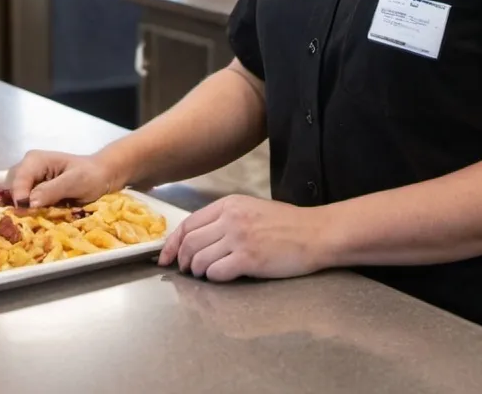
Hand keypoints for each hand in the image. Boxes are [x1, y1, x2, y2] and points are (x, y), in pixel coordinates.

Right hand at [0, 149, 119, 208]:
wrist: (100, 176)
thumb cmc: (90, 176)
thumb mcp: (75, 181)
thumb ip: (52, 190)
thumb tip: (28, 203)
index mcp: (35, 160)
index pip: (17, 181)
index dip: (19, 198)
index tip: (27, 213)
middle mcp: (25, 168)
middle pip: (8, 189)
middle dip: (15, 205)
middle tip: (28, 219)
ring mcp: (26, 181)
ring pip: (8, 198)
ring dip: (17, 210)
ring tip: (31, 219)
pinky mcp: (29, 193)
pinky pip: (16, 205)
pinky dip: (21, 213)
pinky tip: (33, 218)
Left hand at [159, 195, 330, 281]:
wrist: (315, 234)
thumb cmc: (288, 223)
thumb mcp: (253, 208)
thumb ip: (226, 218)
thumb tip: (199, 237)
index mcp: (231, 204)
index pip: (188, 223)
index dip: (172, 243)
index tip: (166, 257)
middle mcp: (231, 219)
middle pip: (190, 242)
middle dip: (182, 260)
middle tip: (186, 270)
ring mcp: (239, 238)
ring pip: (200, 260)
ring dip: (198, 272)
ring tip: (206, 275)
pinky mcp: (248, 259)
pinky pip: (216, 273)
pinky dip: (214, 278)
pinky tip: (223, 277)